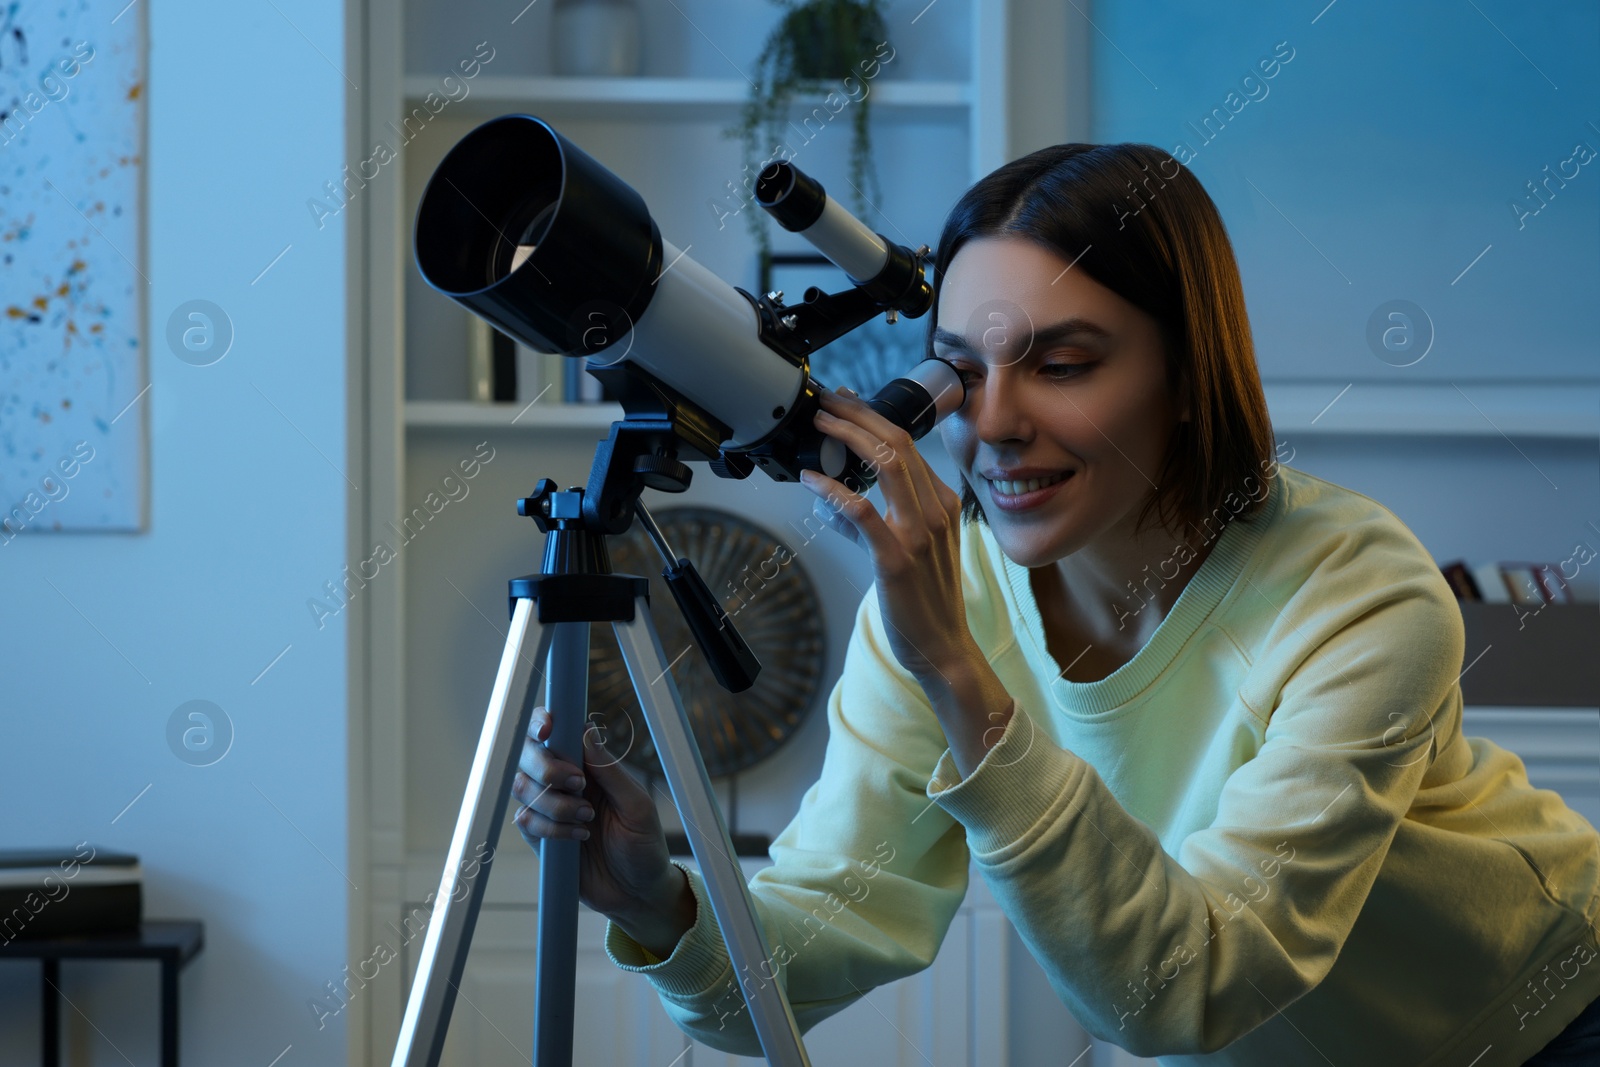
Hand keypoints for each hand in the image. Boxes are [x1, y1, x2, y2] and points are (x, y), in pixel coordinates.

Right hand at [511, 706, 694, 954]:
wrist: (637, 894)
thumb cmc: (645, 846)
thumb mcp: (637, 806)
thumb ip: (610, 771)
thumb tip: (587, 732)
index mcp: (590, 766)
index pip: (558, 732)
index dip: (543, 722)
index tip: (548, 728)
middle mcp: (565, 782)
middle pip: (529, 755)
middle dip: (546, 767)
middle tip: (578, 785)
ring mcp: (550, 809)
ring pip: (523, 787)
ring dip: (554, 803)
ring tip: (587, 818)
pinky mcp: (541, 837)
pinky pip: (526, 821)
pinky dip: (550, 829)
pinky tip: (577, 838)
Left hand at [800, 386, 976, 686]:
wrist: (943, 648)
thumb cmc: (925, 602)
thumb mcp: (909, 551)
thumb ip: (872, 522)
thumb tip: (834, 501)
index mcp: (941, 504)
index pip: (907, 444)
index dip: (872, 417)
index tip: (845, 403)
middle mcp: (935, 512)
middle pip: (897, 441)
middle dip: (858, 413)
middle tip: (827, 400)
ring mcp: (918, 534)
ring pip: (886, 464)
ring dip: (848, 436)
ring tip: (819, 424)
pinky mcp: (895, 560)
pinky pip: (862, 512)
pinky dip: (834, 490)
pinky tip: (812, 481)